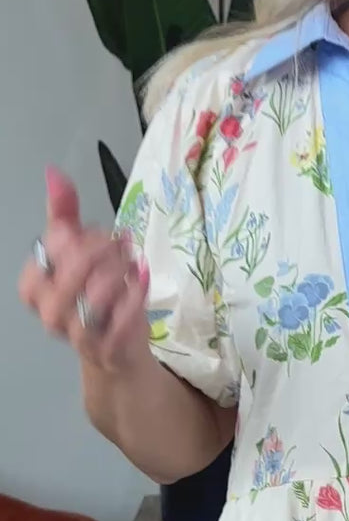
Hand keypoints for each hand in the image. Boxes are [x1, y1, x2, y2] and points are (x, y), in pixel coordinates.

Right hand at [18, 168, 151, 374]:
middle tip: (124, 246)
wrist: (117, 347)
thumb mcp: (78, 250)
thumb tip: (54, 173)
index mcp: (35, 285)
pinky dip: (135, 295)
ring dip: (122, 272)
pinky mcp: (106, 347)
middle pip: (75, 268)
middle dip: (105, 250)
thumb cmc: (95, 294)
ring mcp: (76, 333)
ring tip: (132, 266)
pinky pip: (121, 317)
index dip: (81, 237)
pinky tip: (142, 281)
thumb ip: (64, 213)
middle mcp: (49, 311)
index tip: (102, 235)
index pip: (52, 247)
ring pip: (97, 293)